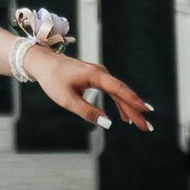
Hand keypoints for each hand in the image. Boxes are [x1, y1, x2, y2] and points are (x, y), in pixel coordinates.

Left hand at [32, 49, 152, 128]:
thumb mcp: (67, 99)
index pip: (119, 90)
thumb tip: (107, 123)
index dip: (134, 101)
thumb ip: (87, 112)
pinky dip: (119, 103)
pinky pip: (112, 91)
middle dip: (135, 110)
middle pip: (122, 93)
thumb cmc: (53, 79)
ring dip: (128, 108)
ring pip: (118, 93)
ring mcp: (99, 74)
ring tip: (138, 123)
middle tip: (147, 126)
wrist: (43, 62)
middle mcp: (100, 73)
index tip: (146, 111)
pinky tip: (124, 115)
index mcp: (95, 75)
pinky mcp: (96, 77)